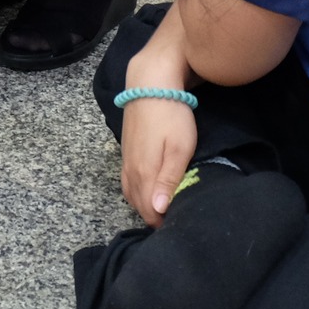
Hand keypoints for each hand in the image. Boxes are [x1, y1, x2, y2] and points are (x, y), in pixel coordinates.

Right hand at [120, 97, 198, 227]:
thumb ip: (168, 180)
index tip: (183, 221)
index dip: (165, 223)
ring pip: (132, 196)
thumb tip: (158, 210)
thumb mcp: (179, 148)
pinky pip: (128, 184)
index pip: (150, 212)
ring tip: (166, 208)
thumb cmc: (171, 116)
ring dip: (146, 206)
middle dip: (156, 217)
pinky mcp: (125, 154)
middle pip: (140, 207)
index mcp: (144, 174)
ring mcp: (126, 162)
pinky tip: (149, 192)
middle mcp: (131, 172)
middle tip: (178, 216)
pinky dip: (138, 194)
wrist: (150, 86)